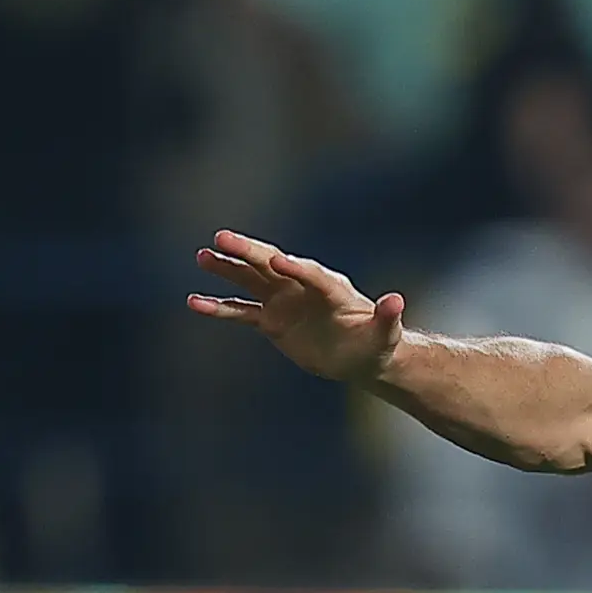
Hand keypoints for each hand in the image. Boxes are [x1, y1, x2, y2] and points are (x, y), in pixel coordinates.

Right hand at [187, 231, 406, 384]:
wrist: (361, 355)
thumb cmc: (378, 342)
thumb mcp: (385, 333)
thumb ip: (387, 317)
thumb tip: (396, 301)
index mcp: (330, 288)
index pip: (310, 273)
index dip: (295, 268)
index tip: (276, 260)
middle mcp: (302, 287)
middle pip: (271, 265)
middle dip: (248, 252)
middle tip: (222, 237)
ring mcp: (284, 301)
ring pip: (250, 281)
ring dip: (227, 269)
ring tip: (203, 256)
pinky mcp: (271, 320)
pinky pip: (241, 312)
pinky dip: (219, 308)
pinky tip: (195, 302)